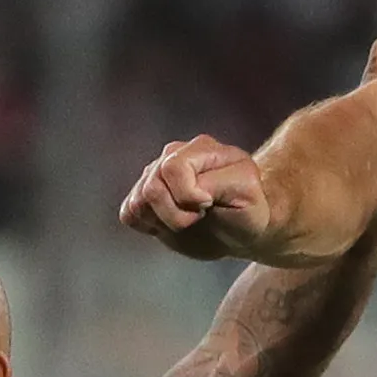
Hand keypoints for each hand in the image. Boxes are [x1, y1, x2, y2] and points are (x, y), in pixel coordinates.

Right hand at [118, 134, 273, 260]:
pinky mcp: (141, 196)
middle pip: (152, 187)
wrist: (236, 228)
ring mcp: (154, 174)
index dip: (189, 197)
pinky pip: (129, 214)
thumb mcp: (247, 194)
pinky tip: (170, 222)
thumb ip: (218, 184)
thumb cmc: (245, 210)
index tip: (209, 206)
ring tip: (188, 219)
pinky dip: (149, 225)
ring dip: (164, 221)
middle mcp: (173, 154)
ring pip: (138, 202)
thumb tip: (190, 190)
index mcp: (202, 147)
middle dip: (176, 214)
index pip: (173, 168)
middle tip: (199, 216)